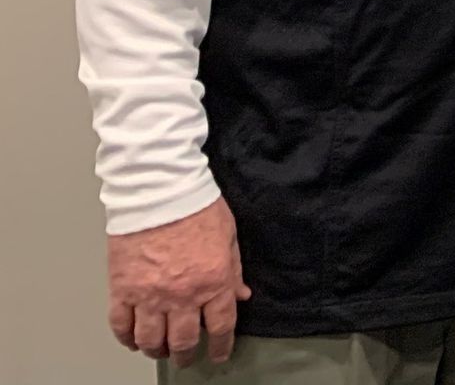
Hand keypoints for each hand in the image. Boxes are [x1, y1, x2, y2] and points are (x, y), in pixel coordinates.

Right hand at [106, 196, 249, 365]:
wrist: (160, 190)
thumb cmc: (197, 206)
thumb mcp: (229, 236)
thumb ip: (234, 271)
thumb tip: (240, 295)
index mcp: (214, 281)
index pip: (221, 326)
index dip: (222, 345)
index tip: (220, 353)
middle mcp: (182, 295)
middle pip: (184, 340)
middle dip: (187, 354)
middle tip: (187, 358)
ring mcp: (150, 295)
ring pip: (151, 340)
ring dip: (157, 350)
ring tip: (161, 350)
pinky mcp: (122, 289)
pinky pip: (121, 325)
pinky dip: (126, 337)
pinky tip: (133, 339)